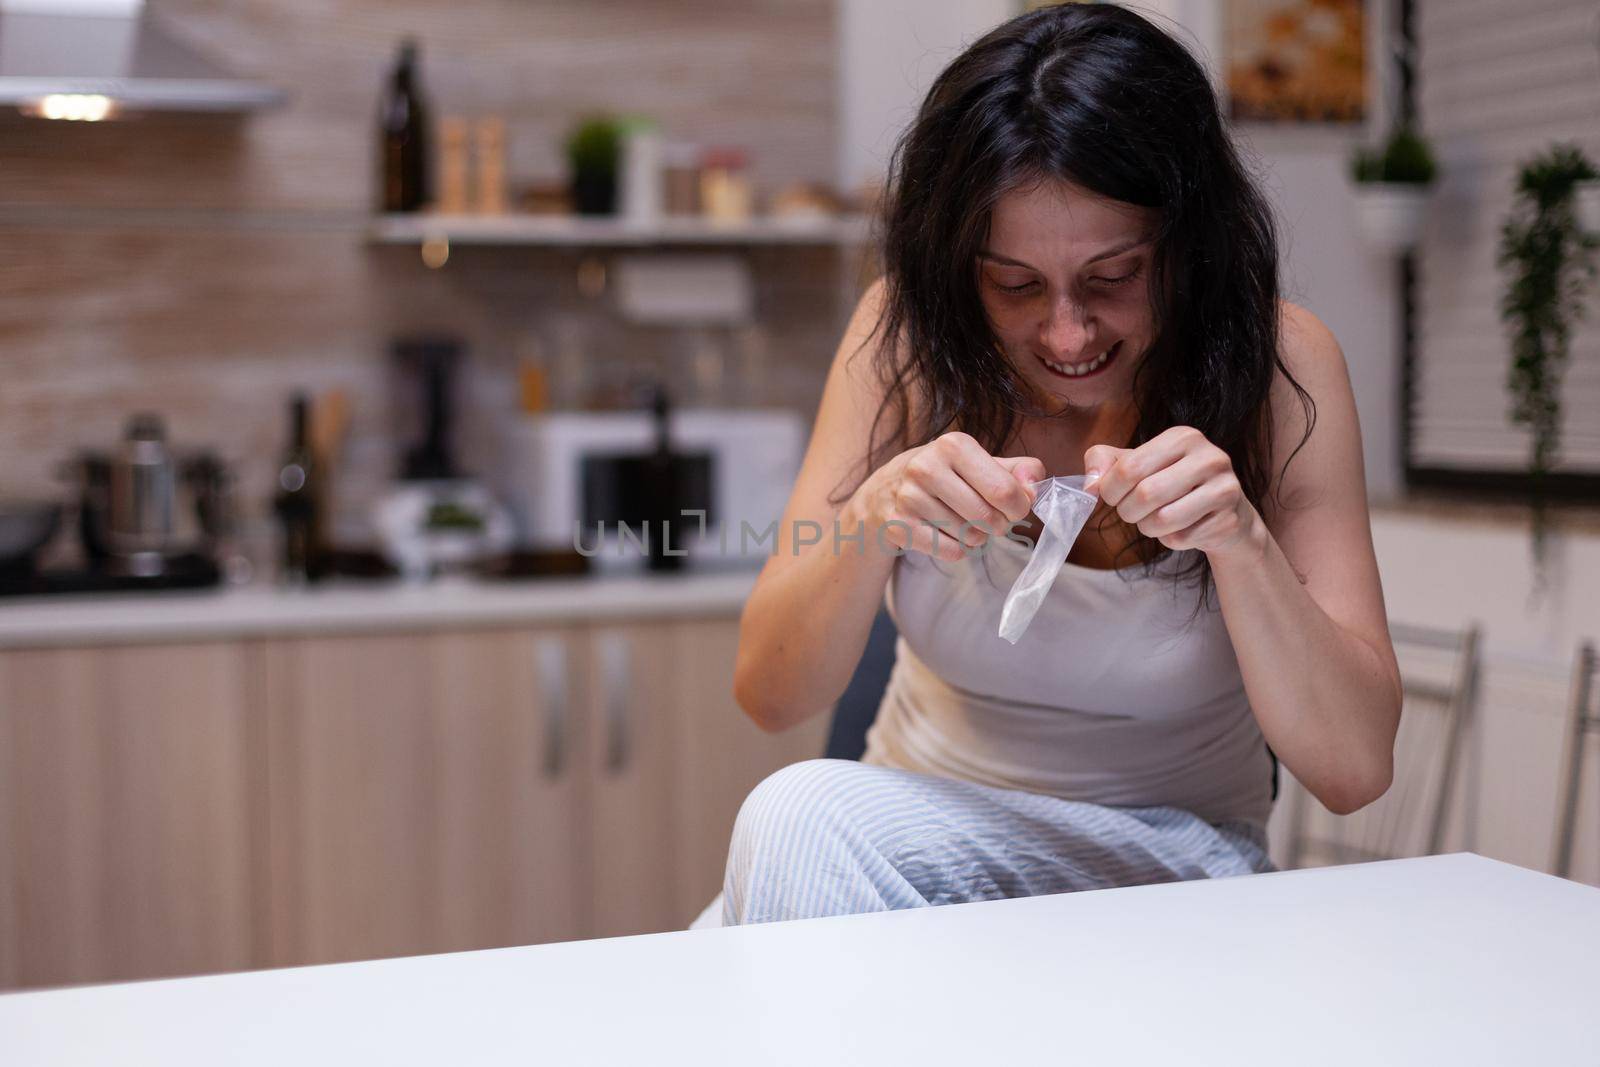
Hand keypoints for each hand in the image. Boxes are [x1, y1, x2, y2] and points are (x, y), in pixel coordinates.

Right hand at [850, 432, 1044, 560]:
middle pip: (989, 518)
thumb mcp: (978, 463)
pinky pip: (951, 552)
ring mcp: (908, 498)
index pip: (1005, 490)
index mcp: (953, 445)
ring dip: (976, 538)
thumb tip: (1034, 488)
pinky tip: (947, 535)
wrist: (882, 494)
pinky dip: (959, 550)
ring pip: (971, 537)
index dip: (1018, 507)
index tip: (1012, 508)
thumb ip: (1018, 471)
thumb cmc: (943, 476)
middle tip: (987, 519)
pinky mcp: (898, 526)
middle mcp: (926, 467)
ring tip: (961, 523)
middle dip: (997, 526)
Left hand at [1083, 426, 1261, 559]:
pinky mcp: (1229, 520)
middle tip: (1132, 513)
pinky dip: (1170, 540)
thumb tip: (1089, 485)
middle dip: (1128, 512)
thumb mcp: (1137, 463)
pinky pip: (1181, 539)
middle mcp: (1209, 457)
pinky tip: (1182, 528)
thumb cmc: (1172, 484)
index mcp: (1183, 437)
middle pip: (1145, 495)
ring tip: (1155, 520)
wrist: (1225, 512)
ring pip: (1163, 520)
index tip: (1113, 497)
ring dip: (1148, 528)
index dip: (1110, 490)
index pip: (1128, 467)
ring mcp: (1226, 489)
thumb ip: (1104, 462)